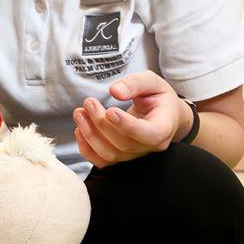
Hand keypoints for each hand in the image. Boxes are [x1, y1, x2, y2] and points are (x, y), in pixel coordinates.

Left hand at [73, 70, 187, 167]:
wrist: (163, 115)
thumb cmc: (158, 97)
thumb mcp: (152, 82)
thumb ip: (135, 83)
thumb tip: (115, 91)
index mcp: (164, 127)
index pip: (150, 134)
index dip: (128, 126)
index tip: (110, 111)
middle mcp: (150, 146)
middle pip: (125, 144)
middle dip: (102, 124)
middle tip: (89, 102)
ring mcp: (135, 154)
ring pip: (111, 155)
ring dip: (90, 135)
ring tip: (80, 113)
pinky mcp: (122, 157)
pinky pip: (102, 161)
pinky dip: (87, 149)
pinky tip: (79, 130)